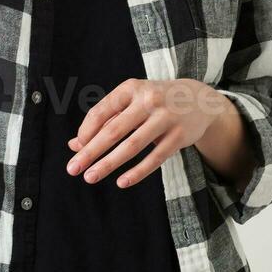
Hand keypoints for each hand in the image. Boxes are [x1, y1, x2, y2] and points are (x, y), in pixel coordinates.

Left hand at [63, 78, 225, 188]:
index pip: (101, 112)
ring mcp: (165, 118)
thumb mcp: (131, 103)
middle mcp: (148, 100)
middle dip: (90, 151)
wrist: (199, 100)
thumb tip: (75, 144)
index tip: (76, 150)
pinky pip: (155, 158)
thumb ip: (105, 121)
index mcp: (131, 89)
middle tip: (72, 169)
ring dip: (108, 163)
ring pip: (132, 145)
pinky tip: (121, 182)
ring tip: (90, 177)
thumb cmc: (155, 102)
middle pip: (113, 130)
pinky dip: (137, 172)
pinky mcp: (179, 136)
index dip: (86, 132)